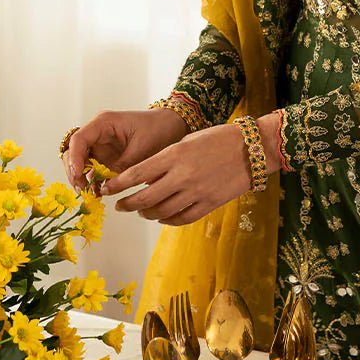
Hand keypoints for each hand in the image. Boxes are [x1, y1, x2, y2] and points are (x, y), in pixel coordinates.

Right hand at [61, 109, 186, 192]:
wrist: (171, 127)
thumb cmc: (158, 129)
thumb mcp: (141, 148)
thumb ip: (122, 166)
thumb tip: (105, 185)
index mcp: (104, 123)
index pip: (79, 139)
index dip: (75, 158)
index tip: (78, 175)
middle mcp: (97, 133)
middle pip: (73, 152)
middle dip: (74, 171)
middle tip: (82, 189)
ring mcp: (100, 146)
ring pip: (80, 163)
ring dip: (81, 179)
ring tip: (89, 195)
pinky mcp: (106, 158)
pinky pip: (92, 170)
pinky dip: (92, 182)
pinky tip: (97, 193)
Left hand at [100, 113, 282, 225]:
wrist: (253, 148)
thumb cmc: (218, 139)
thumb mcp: (187, 142)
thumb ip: (166, 160)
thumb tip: (144, 178)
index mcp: (174, 155)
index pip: (136, 174)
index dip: (117, 185)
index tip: (107, 189)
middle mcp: (182, 175)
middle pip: (145, 198)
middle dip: (128, 204)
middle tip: (121, 205)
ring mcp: (196, 192)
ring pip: (162, 212)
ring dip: (147, 214)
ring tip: (142, 211)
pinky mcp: (210, 204)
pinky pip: (182, 218)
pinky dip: (168, 220)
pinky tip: (163, 217)